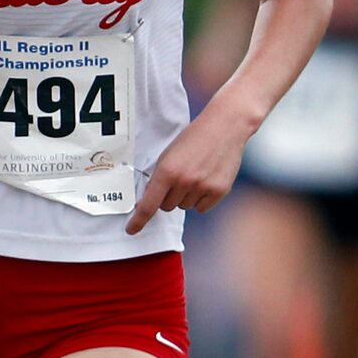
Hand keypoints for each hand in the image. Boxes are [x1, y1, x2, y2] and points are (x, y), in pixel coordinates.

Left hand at [126, 107, 245, 235]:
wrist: (226, 126)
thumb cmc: (193, 139)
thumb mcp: (169, 155)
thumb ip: (159, 178)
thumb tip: (148, 202)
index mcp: (167, 171)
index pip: (149, 204)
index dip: (138, 220)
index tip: (131, 230)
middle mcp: (184, 181)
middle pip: (166, 207)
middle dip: (168, 196)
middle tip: (178, 177)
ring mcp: (203, 187)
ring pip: (184, 207)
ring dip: (185, 196)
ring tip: (195, 174)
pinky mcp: (219, 191)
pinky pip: (201, 208)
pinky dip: (201, 199)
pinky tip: (206, 179)